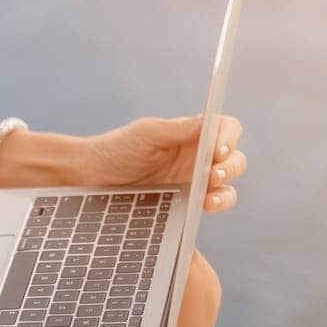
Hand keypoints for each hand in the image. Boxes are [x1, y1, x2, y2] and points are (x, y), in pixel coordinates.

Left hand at [74, 113, 246, 212]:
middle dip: (230, 166)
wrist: (93, 177)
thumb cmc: (118, 148)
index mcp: (191, 133)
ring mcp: (195, 180)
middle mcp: (198, 155)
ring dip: (226, 188)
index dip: (228, 137)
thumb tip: (208, 120)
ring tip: (208, 195)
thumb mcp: (146, 134)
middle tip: (212, 173)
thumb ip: (177, 129)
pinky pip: (214, 202)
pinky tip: (204, 206)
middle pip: (234, 157)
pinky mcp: (189, 203)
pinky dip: (218, 204)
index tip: (217, 149)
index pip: (225, 128)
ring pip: (228, 183)